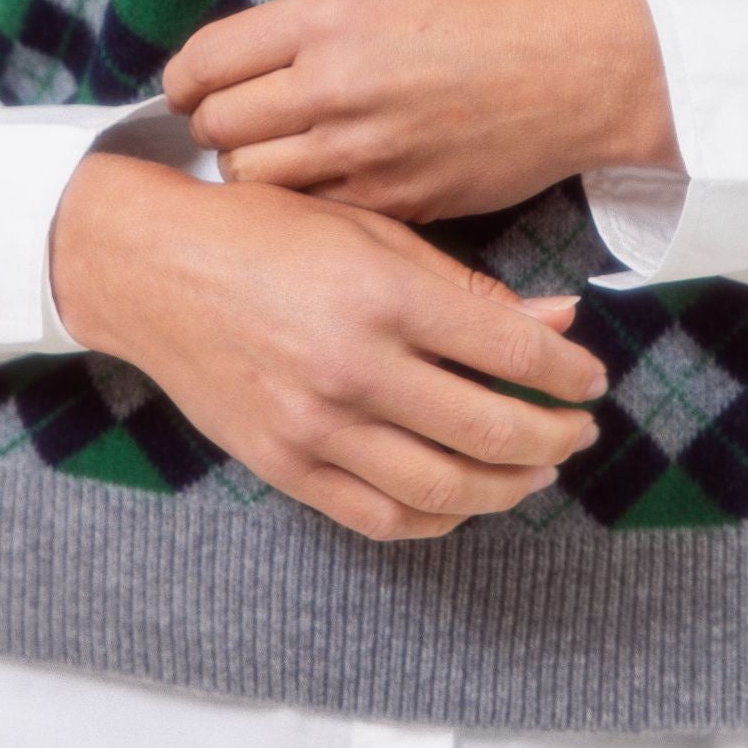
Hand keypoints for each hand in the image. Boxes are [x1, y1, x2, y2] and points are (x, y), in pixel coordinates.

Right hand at [48, 148, 607, 540]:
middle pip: (489, 430)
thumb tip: (557, 319)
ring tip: (536, 470)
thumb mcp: (370, 229)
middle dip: (553, 437)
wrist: (154, 269)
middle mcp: (353, 366)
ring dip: (507, 488)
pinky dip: (437, 518)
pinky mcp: (284, 466)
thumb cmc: (268, 232)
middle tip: (579, 430)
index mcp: (382, 292)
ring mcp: (315, 426)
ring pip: (443, 489)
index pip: (510, 351)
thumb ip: (465, 284)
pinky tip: (464, 497)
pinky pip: (380, 517)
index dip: (568, 373)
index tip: (593, 378)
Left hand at [160, 0, 683, 221]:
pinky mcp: (395, 202)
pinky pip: (314, 212)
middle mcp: (334, 82)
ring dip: (252, 173)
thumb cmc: (494, 17)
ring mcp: (363, 150)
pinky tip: (324, 186)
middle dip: (213, 130)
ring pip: (254, 182)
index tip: (187, 89)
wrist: (582, 70)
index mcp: (330, 15)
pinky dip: (306, 204)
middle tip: (230, 128)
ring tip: (273, 161)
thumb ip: (317, 31)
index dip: (184, 80)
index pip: (207, 59)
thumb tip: (250, 66)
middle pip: (218, 127)